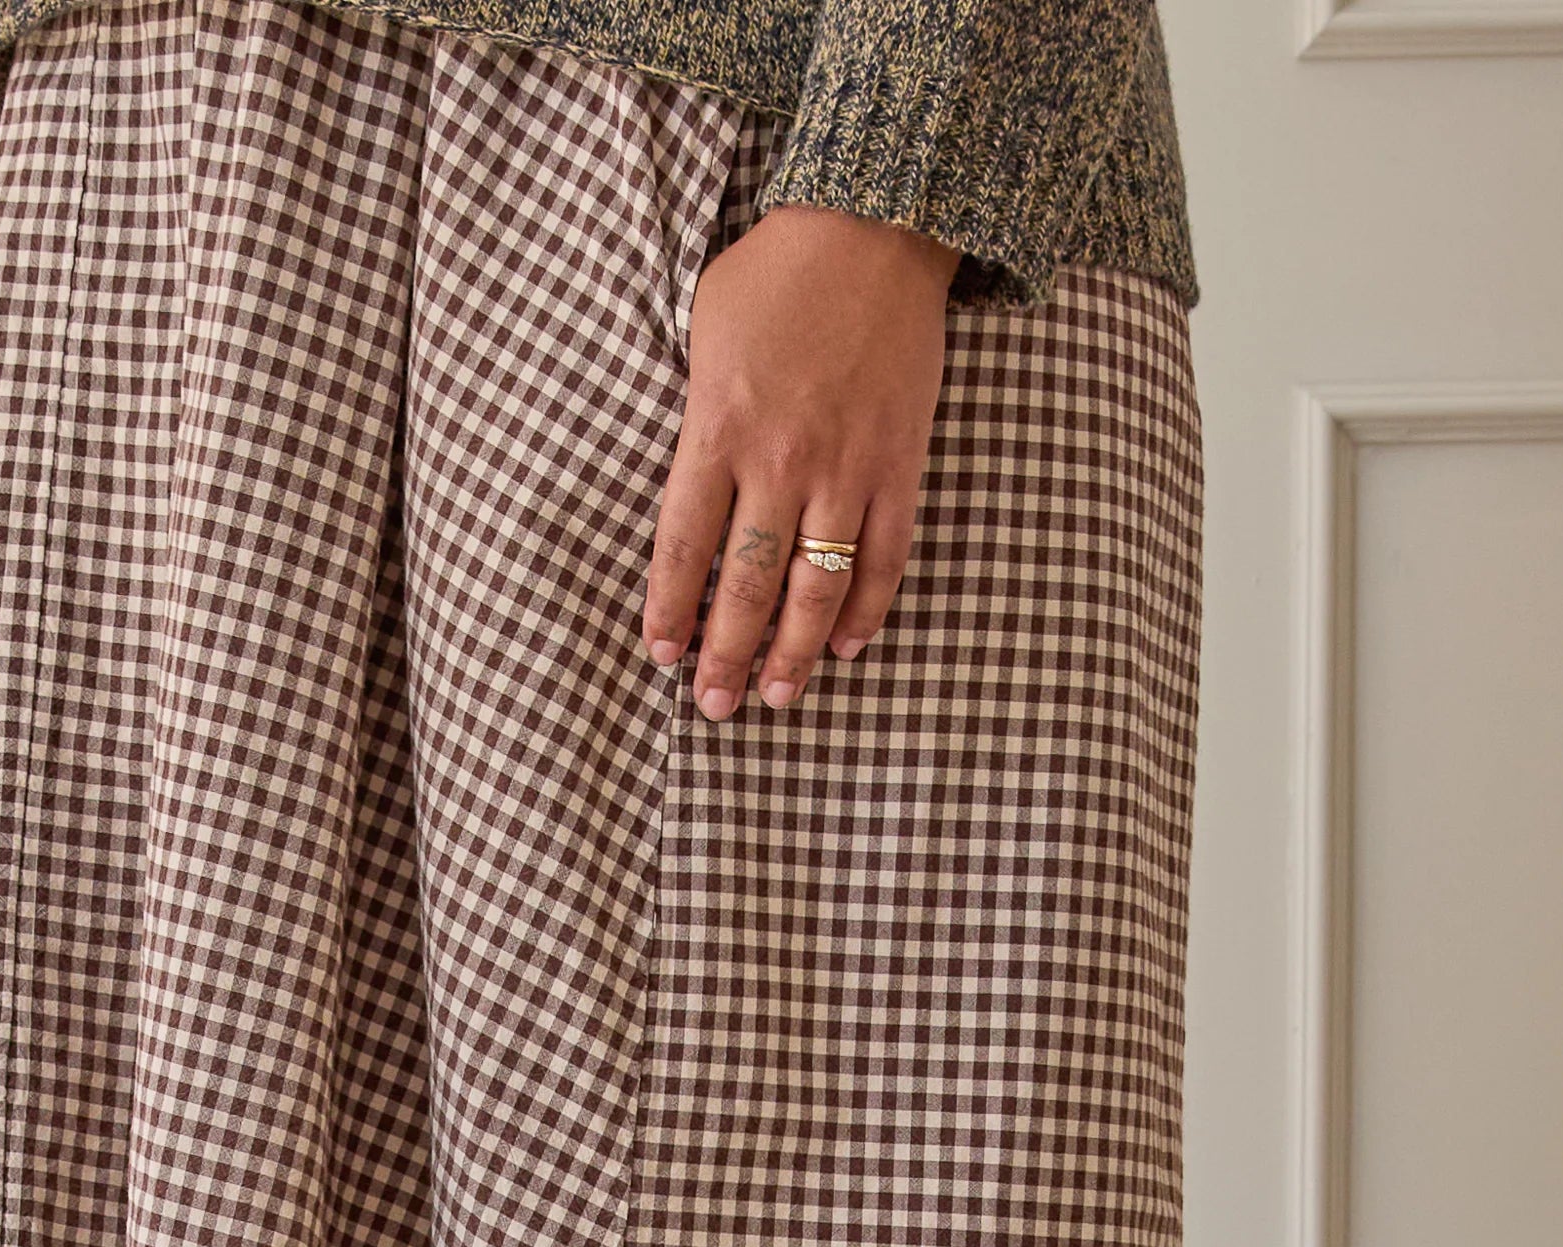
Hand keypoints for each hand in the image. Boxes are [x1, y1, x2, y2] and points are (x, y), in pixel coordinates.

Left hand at [644, 204, 958, 718]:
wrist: (875, 225)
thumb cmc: (775, 275)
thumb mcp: (703, 332)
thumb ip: (698, 419)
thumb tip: (693, 496)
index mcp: (720, 425)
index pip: (684, 544)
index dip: (671, 609)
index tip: (663, 656)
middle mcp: (782, 457)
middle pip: (748, 583)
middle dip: (729, 654)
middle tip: (717, 705)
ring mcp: (847, 465)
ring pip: (817, 585)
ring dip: (796, 651)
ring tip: (780, 696)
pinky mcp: (900, 463)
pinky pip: (884, 556)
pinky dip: (865, 609)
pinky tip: (844, 646)